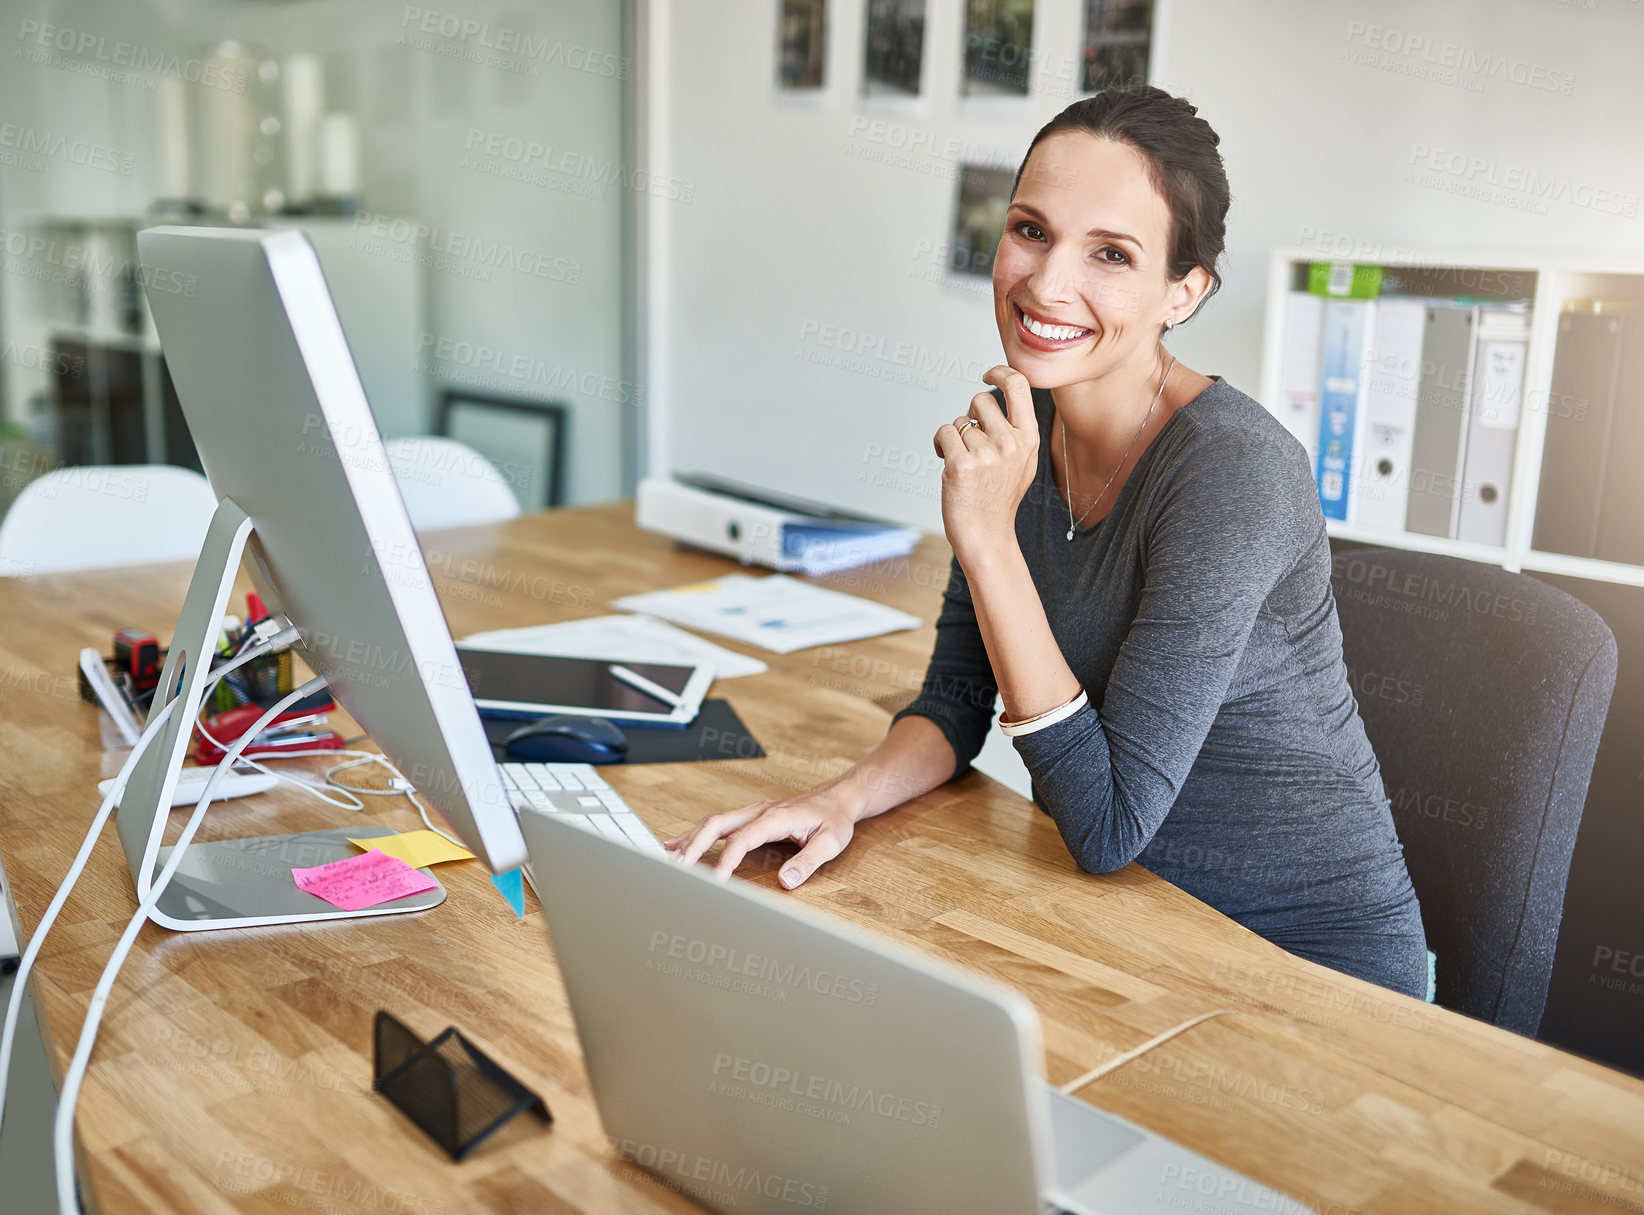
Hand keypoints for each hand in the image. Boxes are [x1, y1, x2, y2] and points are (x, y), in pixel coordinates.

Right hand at [664, 785, 859, 888]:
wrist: (838, 797)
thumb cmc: (834, 818)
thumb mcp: (830, 842)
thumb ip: (808, 862)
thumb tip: (786, 882)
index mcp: (775, 817)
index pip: (741, 840)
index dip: (726, 861)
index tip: (715, 881)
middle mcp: (758, 811)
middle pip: (716, 825)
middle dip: (694, 846)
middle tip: (676, 869)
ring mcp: (753, 812)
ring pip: (713, 822)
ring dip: (691, 839)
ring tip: (669, 858)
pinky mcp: (751, 816)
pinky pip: (719, 823)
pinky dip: (697, 833)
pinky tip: (681, 844)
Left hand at [933, 366, 1038, 565]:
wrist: (987, 535)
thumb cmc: (1000, 497)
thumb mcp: (1023, 461)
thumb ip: (1017, 429)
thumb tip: (1002, 392)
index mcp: (1029, 438)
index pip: (1019, 386)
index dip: (1001, 372)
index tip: (989, 376)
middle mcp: (1010, 443)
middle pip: (981, 400)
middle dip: (971, 415)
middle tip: (972, 442)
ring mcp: (986, 454)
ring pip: (960, 421)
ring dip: (956, 437)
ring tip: (964, 462)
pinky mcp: (961, 464)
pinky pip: (943, 433)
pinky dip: (940, 445)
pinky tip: (947, 462)